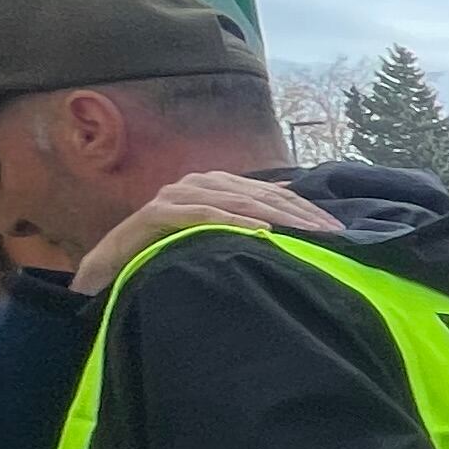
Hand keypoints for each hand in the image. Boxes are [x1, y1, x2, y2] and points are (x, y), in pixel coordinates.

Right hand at [76, 171, 341, 294]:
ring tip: (305, 232)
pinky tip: (258, 231)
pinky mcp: (158, 213)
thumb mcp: (215, 232)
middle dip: (299, 213)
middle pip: (260, 195)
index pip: (272, 192)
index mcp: (215, 184)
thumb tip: (288, 202)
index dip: (305, 208)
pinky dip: (232, 221)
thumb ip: (246, 215)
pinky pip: (202, 214)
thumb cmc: (168, 250)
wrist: (112, 266)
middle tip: (331, 233)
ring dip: (275, 216)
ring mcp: (176, 195)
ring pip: (236, 201)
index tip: (336, 228)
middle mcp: (197, 183)